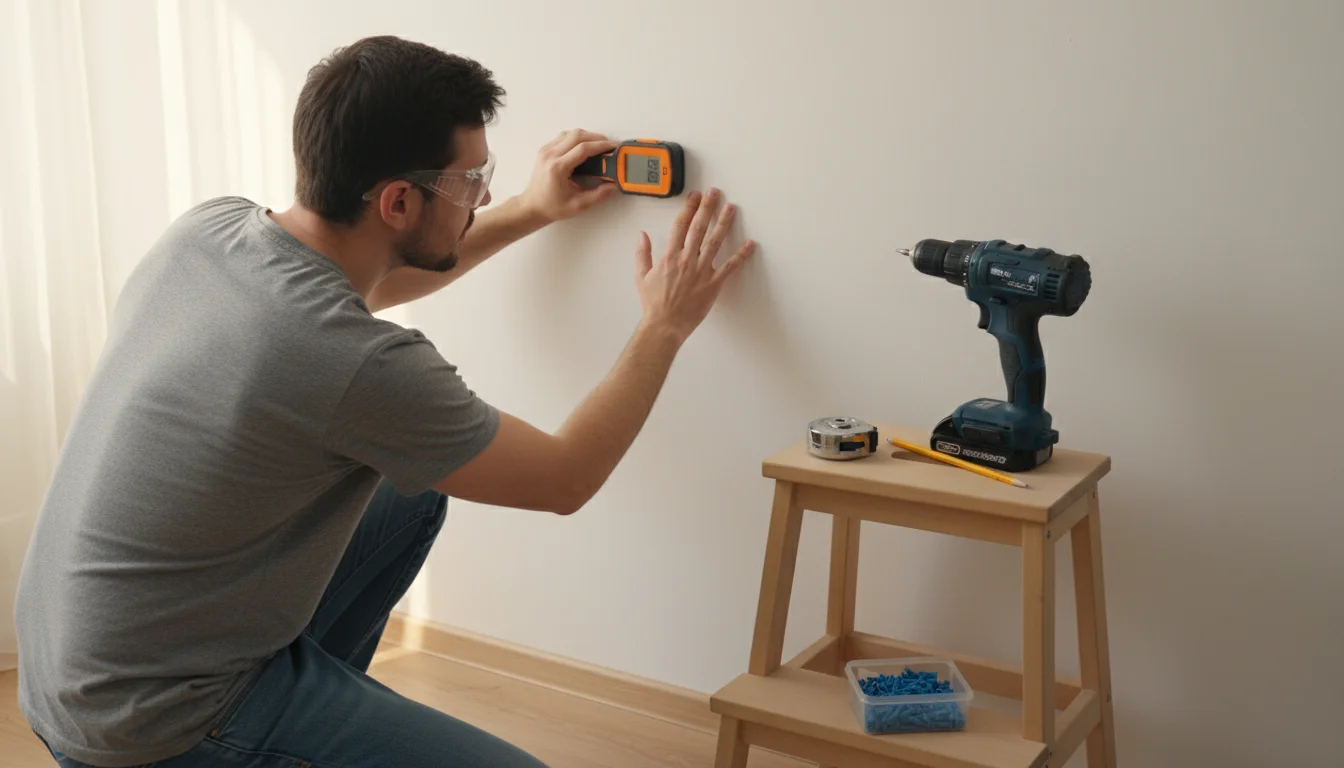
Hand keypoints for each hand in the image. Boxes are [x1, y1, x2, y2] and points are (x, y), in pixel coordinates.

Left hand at [518, 129, 619, 223]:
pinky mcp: (545, 150)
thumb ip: (599, 195)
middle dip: (596, 138)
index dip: (601, 146)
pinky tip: (585, 146)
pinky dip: (576, 138)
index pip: (583, 148)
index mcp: (558, 168)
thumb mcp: (579, 205)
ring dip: (587, 136)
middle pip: (577, 136)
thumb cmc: (552, 207)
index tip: (614, 147)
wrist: (532, 206)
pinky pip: (563, 137)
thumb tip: (614, 185)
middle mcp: (550, 155)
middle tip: (609, 145)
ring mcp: (546, 151)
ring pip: (570, 133)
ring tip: (598, 146)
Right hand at [635, 188, 755, 343]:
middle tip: (715, 193)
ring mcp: (701, 271)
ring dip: (724, 223)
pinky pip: (730, 267)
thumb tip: (642, 235)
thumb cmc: (654, 304)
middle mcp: (687, 259)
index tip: (695, 196)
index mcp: (670, 256)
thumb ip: (642, 253)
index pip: (681, 225)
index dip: (689, 208)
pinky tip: (749, 244)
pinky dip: (741, 255)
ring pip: (715, 241)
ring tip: (730, 209)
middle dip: (707, 207)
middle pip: (699, 227)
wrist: (665, 325)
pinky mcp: (713, 284)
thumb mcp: (642, 276)